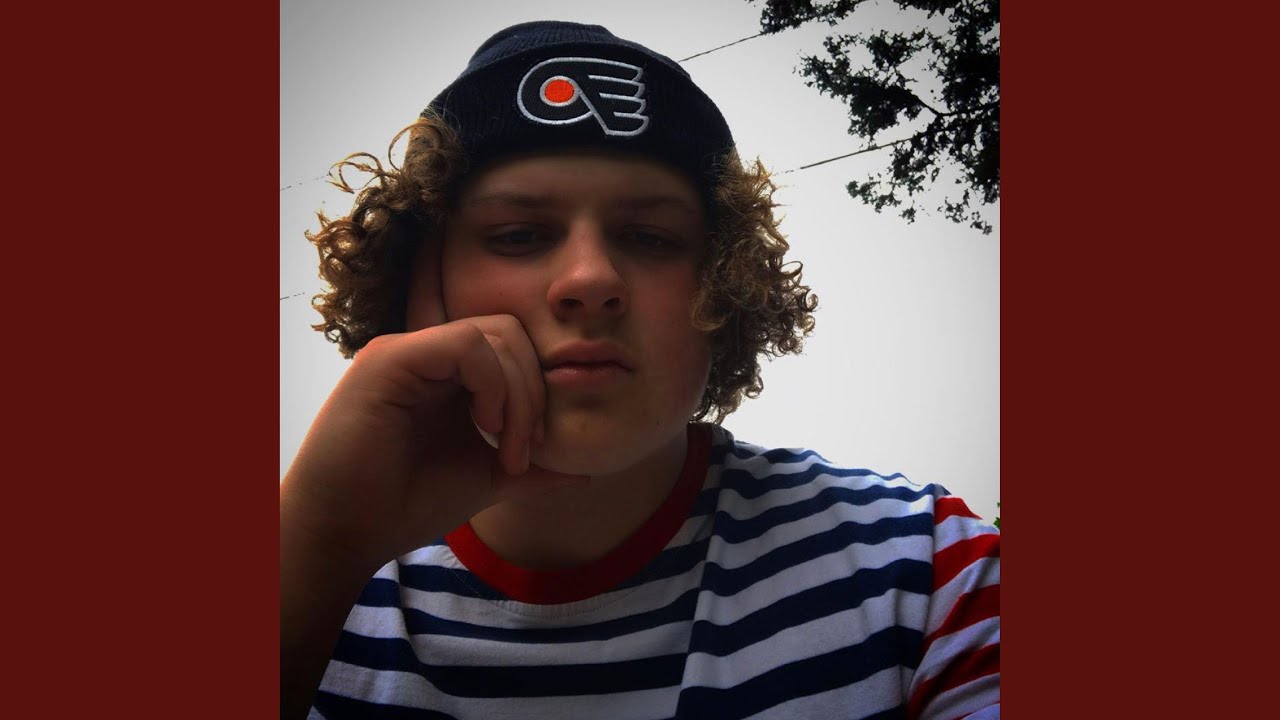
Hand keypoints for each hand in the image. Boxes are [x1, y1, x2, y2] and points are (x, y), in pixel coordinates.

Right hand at [281, 243, 585, 572]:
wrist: (346, 534)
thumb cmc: (405, 506)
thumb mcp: (486, 480)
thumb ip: (531, 468)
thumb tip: (585, 472)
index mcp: (445, 375)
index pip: (512, 347)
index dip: (537, 391)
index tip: (533, 452)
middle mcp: (425, 354)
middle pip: (511, 332)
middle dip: (535, 391)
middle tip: (527, 451)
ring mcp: (406, 351)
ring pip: (494, 333)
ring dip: (519, 393)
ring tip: (507, 449)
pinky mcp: (392, 359)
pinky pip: (467, 345)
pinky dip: (494, 384)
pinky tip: (486, 427)